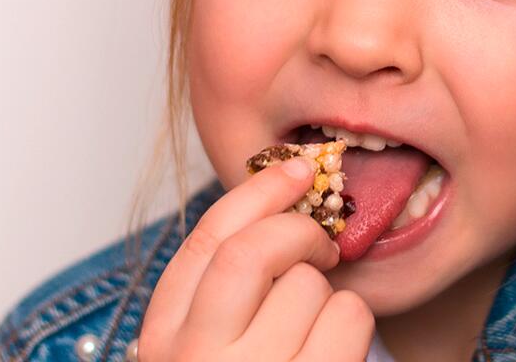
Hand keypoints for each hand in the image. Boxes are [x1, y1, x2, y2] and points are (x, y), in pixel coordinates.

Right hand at [137, 157, 374, 360]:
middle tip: (322, 243)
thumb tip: (279, 212)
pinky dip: (354, 324)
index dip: (256, 193)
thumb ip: (222, 297)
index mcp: (162, 344)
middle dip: (299, 230)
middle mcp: (196, 360)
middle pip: (254, 252)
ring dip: (330, 295)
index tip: (295, 172)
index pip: (205, 242)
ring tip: (318, 334)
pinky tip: (337, 354)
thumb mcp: (206, 353)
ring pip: (311, 284)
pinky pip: (349, 317)